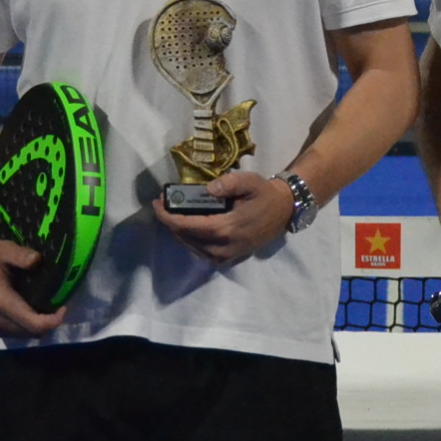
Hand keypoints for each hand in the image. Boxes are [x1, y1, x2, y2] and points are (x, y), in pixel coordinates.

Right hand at [0, 227, 66, 339]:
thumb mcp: (3, 249)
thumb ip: (21, 256)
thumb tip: (37, 260)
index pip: (33, 323)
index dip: (53, 320)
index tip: (64, 309)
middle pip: (30, 333)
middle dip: (46, 322)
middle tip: (54, 306)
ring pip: (21, 336)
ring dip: (33, 326)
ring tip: (40, 308)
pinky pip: (10, 334)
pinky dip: (21, 327)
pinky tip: (23, 311)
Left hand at [154, 171, 292, 265]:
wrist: (285, 210)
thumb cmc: (265, 194)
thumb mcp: (250, 182)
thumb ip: (228, 183)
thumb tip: (207, 189)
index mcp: (227, 228)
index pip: (187, 225)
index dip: (168, 216)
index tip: (156, 203)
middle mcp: (224, 247)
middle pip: (186, 238)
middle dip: (170, 222)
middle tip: (162, 205)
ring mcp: (227, 256)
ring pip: (193, 247)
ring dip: (179, 232)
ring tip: (171, 216)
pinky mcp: (230, 258)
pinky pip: (203, 253)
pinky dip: (191, 241)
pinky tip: (187, 228)